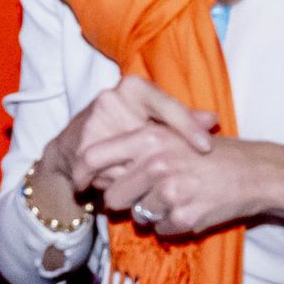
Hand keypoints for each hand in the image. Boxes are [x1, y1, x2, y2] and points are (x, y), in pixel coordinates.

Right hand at [29, 76, 217, 227]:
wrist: (71, 147)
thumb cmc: (122, 131)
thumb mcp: (153, 120)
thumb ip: (183, 119)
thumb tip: (212, 120)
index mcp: (133, 88)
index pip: (166, 105)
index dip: (187, 126)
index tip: (207, 147)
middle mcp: (111, 99)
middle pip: (150, 137)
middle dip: (165, 162)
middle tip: (184, 179)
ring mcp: (93, 123)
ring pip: (131, 160)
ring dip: (144, 180)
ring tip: (157, 190)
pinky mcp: (81, 149)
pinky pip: (113, 175)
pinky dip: (126, 187)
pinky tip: (133, 196)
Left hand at [93, 130, 283, 236]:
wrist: (256, 173)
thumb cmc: (211, 154)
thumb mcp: (173, 135)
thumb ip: (136, 147)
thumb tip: (96, 166)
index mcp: (148, 138)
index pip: (93, 157)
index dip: (80, 174)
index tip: (79, 184)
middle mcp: (155, 163)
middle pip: (113, 197)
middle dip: (123, 202)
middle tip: (144, 196)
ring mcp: (169, 192)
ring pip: (138, 216)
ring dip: (152, 213)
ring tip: (178, 197)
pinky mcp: (183, 216)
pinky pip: (161, 230)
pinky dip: (172, 225)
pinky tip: (191, 208)